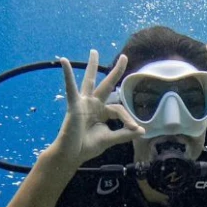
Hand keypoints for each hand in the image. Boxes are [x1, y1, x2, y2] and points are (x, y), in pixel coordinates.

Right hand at [55, 50, 143, 166]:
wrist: (71, 155)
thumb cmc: (86, 147)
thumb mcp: (109, 139)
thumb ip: (124, 134)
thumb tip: (142, 131)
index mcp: (102, 112)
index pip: (118, 109)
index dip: (127, 118)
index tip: (134, 128)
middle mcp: (93, 105)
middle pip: (106, 85)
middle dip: (115, 71)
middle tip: (124, 57)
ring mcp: (83, 103)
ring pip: (90, 81)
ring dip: (92, 66)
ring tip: (94, 51)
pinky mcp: (74, 106)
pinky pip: (71, 88)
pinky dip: (67, 75)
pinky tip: (64, 62)